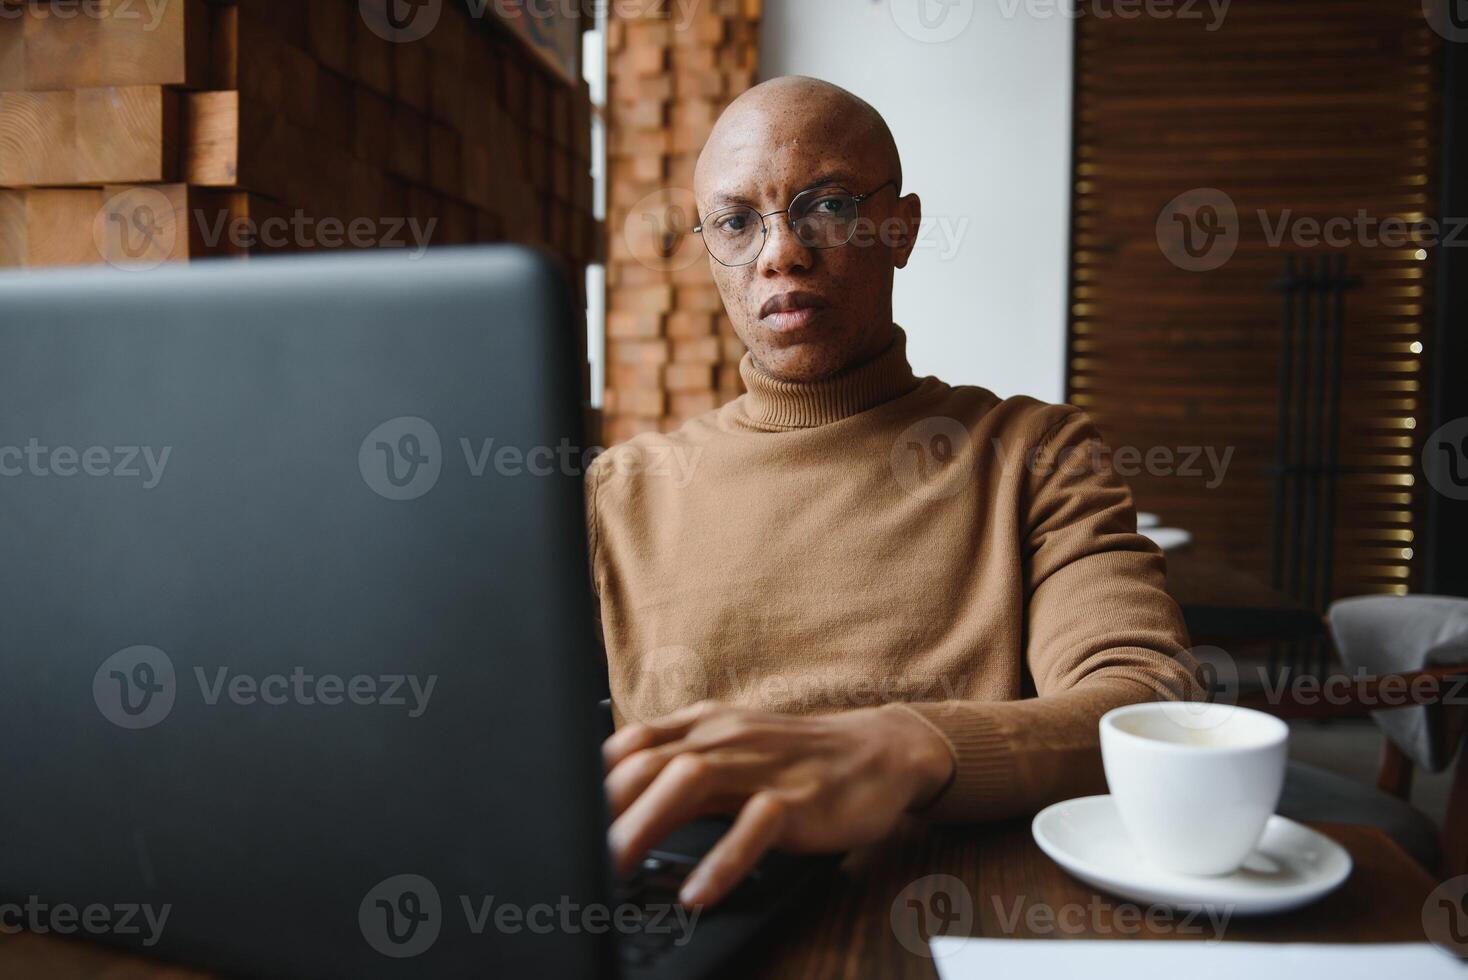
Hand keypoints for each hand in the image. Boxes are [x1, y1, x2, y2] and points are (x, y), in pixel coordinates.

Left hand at [602, 701, 953, 908]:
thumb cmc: (799, 757)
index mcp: (706, 725)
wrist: (882, 750)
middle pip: (649, 762)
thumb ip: (682, 761)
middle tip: (571, 854)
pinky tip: (698, 894)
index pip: (633, 741)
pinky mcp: (798, 801)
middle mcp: (727, 738)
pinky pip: (754, 829)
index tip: (561, 814)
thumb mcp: (735, 747)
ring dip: (644, 825)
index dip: (591, 776)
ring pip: (690, 783)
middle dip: (603, 807)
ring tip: (612, 868)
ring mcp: (763, 767)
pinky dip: (723, 862)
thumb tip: (620, 792)